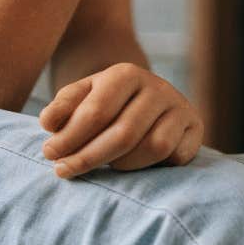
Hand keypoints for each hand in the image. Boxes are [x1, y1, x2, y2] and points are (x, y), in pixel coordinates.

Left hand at [39, 62, 202, 177]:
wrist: (147, 98)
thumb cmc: (107, 101)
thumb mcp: (82, 96)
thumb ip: (63, 107)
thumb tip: (48, 123)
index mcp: (126, 74)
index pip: (96, 111)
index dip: (71, 137)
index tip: (49, 154)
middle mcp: (157, 87)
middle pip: (123, 134)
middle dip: (89, 157)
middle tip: (63, 171)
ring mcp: (180, 107)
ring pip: (153, 147)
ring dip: (122, 164)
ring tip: (105, 165)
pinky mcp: (195, 128)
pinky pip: (174, 157)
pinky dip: (152, 166)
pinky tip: (134, 164)